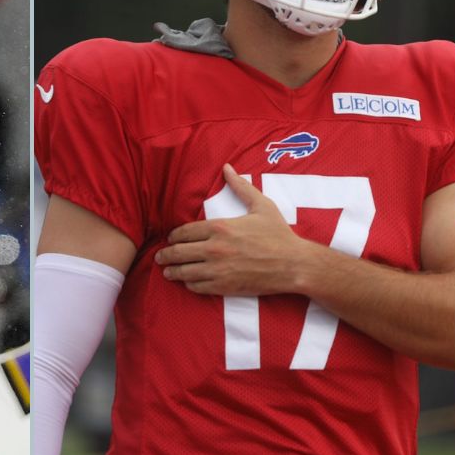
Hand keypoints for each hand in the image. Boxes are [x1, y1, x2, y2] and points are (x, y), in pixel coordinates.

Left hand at [156, 164, 314, 295]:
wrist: (293, 264)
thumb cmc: (278, 234)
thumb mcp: (261, 206)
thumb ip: (241, 187)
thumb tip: (227, 168)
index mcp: (220, 227)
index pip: (184, 232)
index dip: (173, 236)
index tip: (170, 239)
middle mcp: (214, 249)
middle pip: (179, 253)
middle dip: (166, 255)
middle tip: (160, 257)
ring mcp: (218, 270)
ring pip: (184, 272)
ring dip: (173, 272)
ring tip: (168, 272)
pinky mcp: (224, 287)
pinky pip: (197, 287)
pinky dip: (189, 284)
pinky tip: (188, 281)